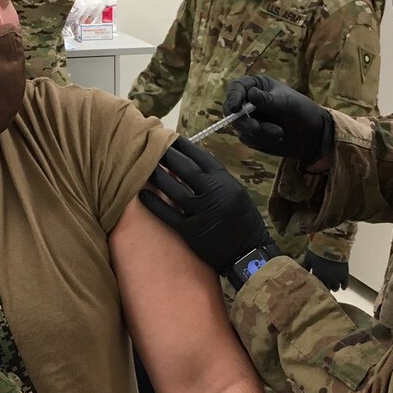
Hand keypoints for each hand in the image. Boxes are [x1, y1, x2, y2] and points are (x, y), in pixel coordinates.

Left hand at [139, 137, 274, 272]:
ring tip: (145, 167)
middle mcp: (215, 194)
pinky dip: (154, 204)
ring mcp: (202, 212)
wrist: (249, 254)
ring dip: (157, 177)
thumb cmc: (244, 222)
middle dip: (168, 156)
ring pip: (174, 190)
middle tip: (152, 146)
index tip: (171, 138)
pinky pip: (168, 215)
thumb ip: (217, 180)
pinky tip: (142, 195)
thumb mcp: (237, 194)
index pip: (202, 158)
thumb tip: (194, 165)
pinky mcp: (192, 231)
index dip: (185, 147)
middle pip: (186, 170)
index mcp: (227, 182)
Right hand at [223, 75, 333, 165]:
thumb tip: (250, 94)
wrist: (312, 135)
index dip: (233, 96)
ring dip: (258, 133)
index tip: (237, 107)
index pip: (236, 88)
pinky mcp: (252, 135)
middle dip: (243, 121)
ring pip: (240, 127)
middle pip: (230, 110)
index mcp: (256, 86)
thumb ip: (268, 100)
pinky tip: (277, 137)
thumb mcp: (287, 103)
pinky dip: (261, 140)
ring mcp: (249, 119)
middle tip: (256, 128)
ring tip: (279, 133)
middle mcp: (249, 101)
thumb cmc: (302, 111)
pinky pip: (248, 139)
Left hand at [304, 250, 348, 290]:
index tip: (318, 286)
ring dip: (334, 287)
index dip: (318, 287)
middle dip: (326, 287)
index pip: (318, 287)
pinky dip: (343, 286)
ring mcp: (337, 278)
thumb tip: (302, 273)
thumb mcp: (308, 259)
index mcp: (318, 276)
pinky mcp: (344, 274)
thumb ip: (305, 268)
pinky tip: (343, 287)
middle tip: (326, 286)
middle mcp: (327, 279)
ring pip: (336, 288)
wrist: (331, 244)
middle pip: (327, 289)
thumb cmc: (317, 251)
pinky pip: (345, 284)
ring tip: (333, 286)